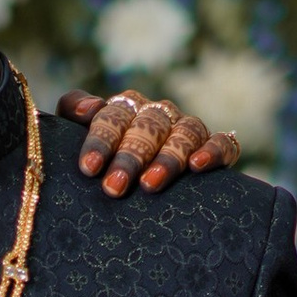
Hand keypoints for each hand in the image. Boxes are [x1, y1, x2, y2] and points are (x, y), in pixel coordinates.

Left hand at [57, 89, 242, 198]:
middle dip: (131, 157)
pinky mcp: (215, 147)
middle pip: (148, 127)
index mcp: (126, 108)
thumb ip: (73, 110)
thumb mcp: (76, 134)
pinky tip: (197, 166)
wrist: (129, 186)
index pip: (114, 116)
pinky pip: (223, 143)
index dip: (102, 140)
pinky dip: (213, 151)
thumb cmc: (100, 161)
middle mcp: (159, 114)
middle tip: (114, 187)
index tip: (90, 168)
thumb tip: (90, 109)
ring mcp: (187, 130)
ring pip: (184, 133)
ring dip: (167, 158)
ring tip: (149, 185)